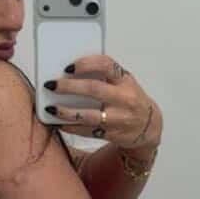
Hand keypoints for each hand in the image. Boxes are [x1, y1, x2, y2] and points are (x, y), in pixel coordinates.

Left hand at [46, 56, 161, 147]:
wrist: (149, 126)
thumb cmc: (129, 98)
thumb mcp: (123, 82)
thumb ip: (104, 75)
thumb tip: (70, 71)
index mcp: (125, 80)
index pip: (106, 65)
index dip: (86, 64)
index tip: (68, 66)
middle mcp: (124, 98)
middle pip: (93, 89)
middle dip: (69, 87)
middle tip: (51, 85)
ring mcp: (120, 118)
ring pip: (88, 115)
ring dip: (66, 112)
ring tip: (51, 109)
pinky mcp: (113, 134)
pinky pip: (88, 131)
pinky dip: (71, 127)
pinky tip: (59, 123)